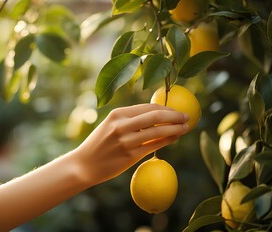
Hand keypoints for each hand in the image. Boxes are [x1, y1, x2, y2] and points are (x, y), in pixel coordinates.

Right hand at [72, 103, 188, 185]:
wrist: (84, 165)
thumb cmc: (99, 144)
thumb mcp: (110, 125)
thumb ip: (129, 119)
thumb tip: (156, 114)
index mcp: (117, 114)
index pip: (148, 107)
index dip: (166, 108)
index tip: (177, 110)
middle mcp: (121, 125)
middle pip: (155, 115)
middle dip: (175, 115)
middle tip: (187, 117)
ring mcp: (126, 141)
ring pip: (158, 131)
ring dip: (175, 128)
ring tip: (185, 128)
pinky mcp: (130, 155)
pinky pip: (154, 146)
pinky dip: (167, 141)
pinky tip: (175, 139)